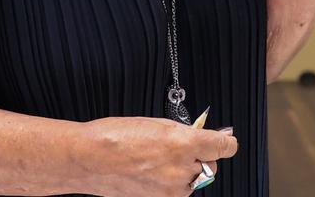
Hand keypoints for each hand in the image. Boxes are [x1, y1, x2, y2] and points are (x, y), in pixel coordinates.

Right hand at [81, 116, 236, 196]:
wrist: (90, 159)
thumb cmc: (115, 137)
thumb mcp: (156, 124)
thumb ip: (185, 132)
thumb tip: (204, 136)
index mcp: (182, 143)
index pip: (222, 147)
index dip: (225, 142)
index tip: (225, 141)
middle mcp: (182, 169)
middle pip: (210, 165)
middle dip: (200, 156)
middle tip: (180, 147)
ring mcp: (172, 189)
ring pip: (194, 180)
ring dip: (185, 171)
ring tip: (159, 160)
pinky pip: (178, 191)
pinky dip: (172, 183)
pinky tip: (152, 172)